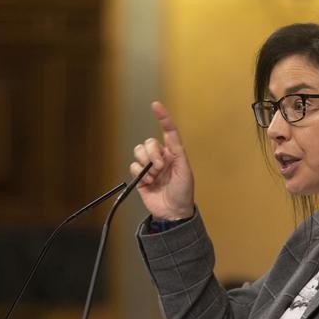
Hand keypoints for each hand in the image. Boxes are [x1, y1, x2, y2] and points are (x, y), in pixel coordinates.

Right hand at [129, 101, 194, 219]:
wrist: (173, 212)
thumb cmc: (183, 192)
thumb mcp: (185, 170)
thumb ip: (176, 151)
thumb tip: (167, 136)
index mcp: (174, 153)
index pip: (168, 131)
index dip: (162, 118)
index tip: (155, 106)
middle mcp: (161, 157)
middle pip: (148, 143)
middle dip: (152, 154)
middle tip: (161, 167)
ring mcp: (149, 167)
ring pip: (139, 152)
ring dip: (146, 164)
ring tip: (155, 176)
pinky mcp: (140, 177)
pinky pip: (133, 166)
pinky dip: (139, 173)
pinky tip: (148, 183)